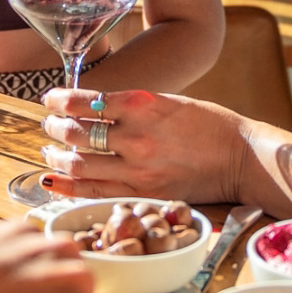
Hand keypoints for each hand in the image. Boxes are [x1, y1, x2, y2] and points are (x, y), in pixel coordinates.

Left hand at [37, 87, 246, 202]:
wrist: (243, 157)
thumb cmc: (210, 125)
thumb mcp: (168, 101)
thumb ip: (131, 104)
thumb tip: (91, 106)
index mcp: (143, 104)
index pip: (85, 101)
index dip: (59, 101)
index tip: (49, 99)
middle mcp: (136, 135)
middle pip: (76, 133)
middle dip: (54, 128)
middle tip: (48, 125)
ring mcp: (139, 168)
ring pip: (80, 165)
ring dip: (58, 157)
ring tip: (50, 151)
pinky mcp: (145, 193)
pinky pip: (97, 191)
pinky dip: (70, 185)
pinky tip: (55, 179)